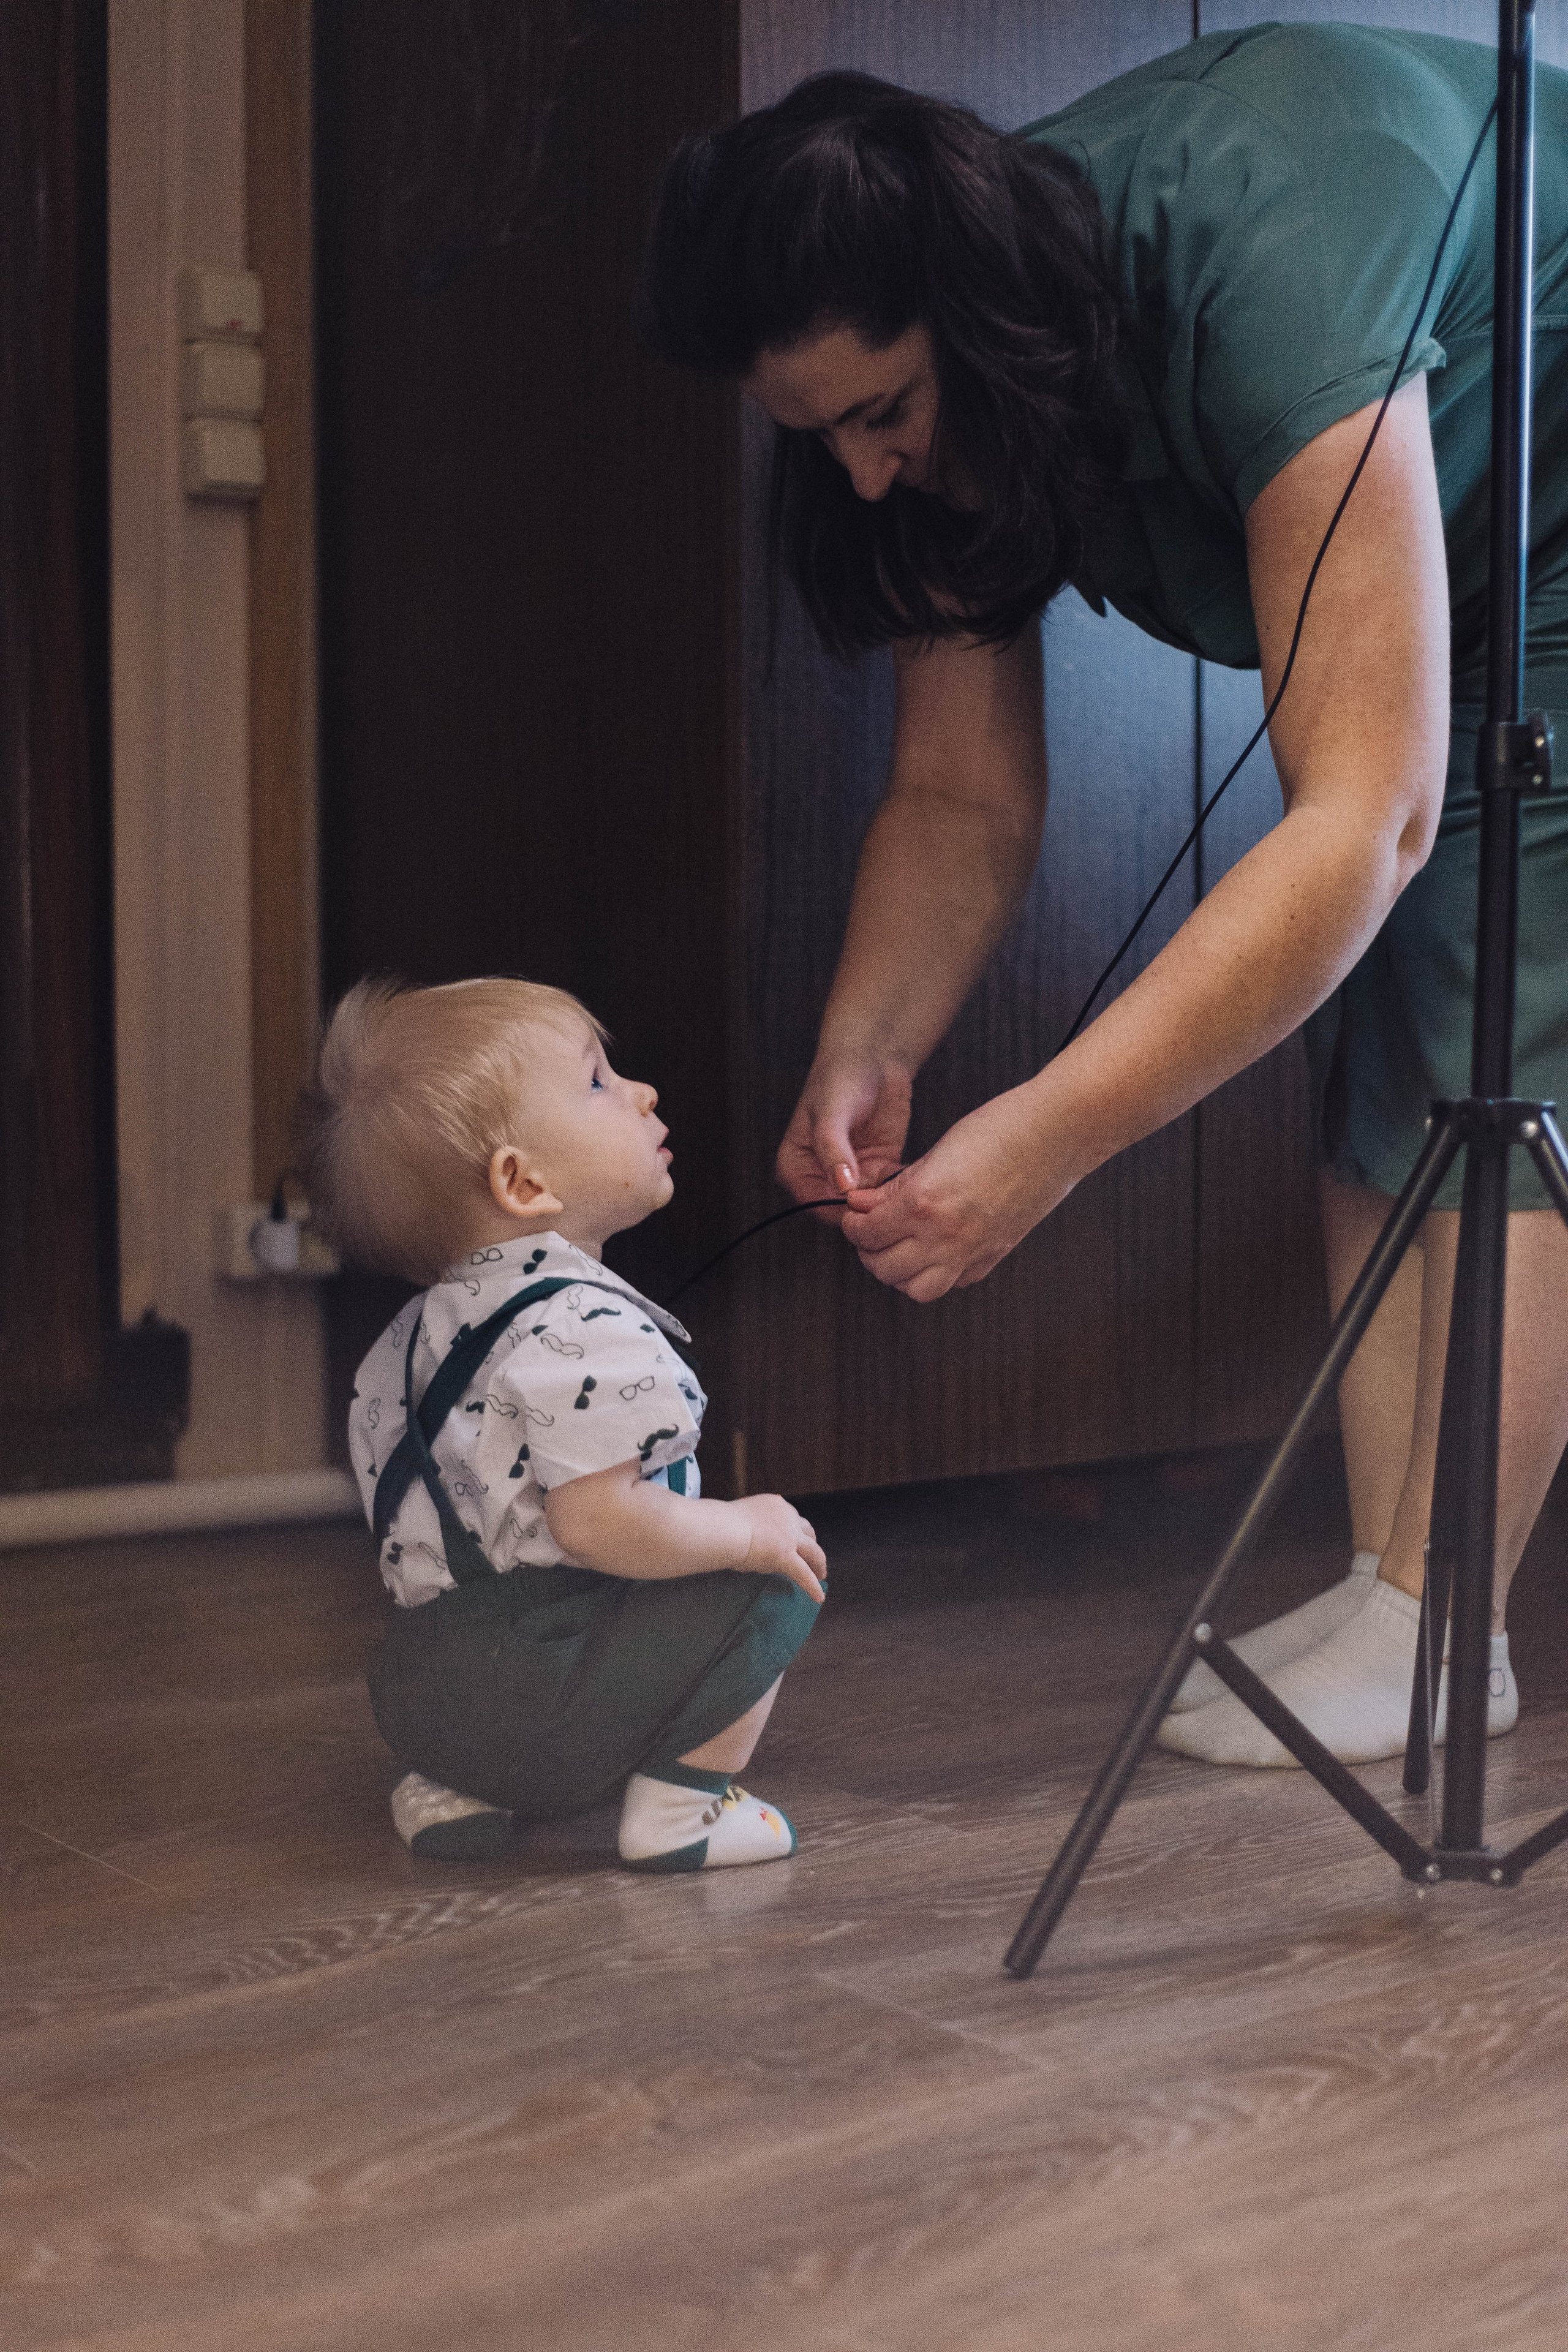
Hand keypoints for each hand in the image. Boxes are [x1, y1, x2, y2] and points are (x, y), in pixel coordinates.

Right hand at [733, 1493, 826, 1601]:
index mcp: (775, 1505)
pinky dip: (812, 1586)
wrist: (723, 1529)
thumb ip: (753, 1526)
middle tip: (813, 1557)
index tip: (796, 1540)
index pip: (791, 1518)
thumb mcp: (743, 1518)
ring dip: (818, 1564)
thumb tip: (752, 1540)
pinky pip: (804, 1574)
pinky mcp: (786, 1556)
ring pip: (814, 1551)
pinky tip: (818, 1597)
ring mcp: (789, 1537)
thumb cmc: (722, 1524)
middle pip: (807, 1532)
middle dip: (811, 1545)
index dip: (795, 1530)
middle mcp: (787, 1517)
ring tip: (821, 1575)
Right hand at [776, 1052, 912, 1220]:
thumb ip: (833, 1150)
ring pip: (870, 1206)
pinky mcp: (877, 1170)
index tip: (872, 1201)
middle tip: (896, 1196)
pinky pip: (889, 1192)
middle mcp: (821, 1178)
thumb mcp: (833, 1113)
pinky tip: (916, 1176)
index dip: (844, 1210)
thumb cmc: (840, 1079)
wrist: (872, 1057)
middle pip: (845, 1212)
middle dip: (870, 1209)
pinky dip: (902, 1189)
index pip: (817, 1206)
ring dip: (889, 1201)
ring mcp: (851, 1176)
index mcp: (796, 1169)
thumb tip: (842, 1188)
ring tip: (908, 1185)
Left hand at [838, 1083, 1078, 1301]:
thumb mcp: (935, 1153)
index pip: (867, 1233)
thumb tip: (863, 1204)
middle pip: (884, 1268)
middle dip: (868, 1251)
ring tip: (897, 1247)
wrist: (1056, 1134)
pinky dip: (935, 1274)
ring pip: (916, 1289)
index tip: (855, 1213)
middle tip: (869, 1232)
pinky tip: (934, 1250)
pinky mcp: (993, 1256)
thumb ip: (895, 1186)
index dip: (853, 1224)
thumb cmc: (999, 1129)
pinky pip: (952, 1283)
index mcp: (924, 1204)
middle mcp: (945, 1236)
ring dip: (899, 1273)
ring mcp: (971, 1251)